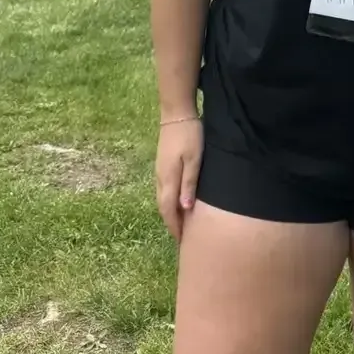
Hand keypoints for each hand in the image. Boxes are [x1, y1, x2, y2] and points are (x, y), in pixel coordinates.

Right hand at [155, 119, 203, 242]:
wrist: (176, 113)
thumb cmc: (189, 135)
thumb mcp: (194, 160)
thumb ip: (189, 184)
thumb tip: (184, 210)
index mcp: (168, 179)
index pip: (168, 210)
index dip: (174, 226)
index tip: (182, 241)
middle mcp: (160, 178)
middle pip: (163, 206)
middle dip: (171, 223)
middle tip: (181, 237)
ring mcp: (159, 170)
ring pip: (162, 197)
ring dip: (169, 212)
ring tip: (181, 222)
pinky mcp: (162, 163)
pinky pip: (164, 188)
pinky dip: (169, 200)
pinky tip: (178, 200)